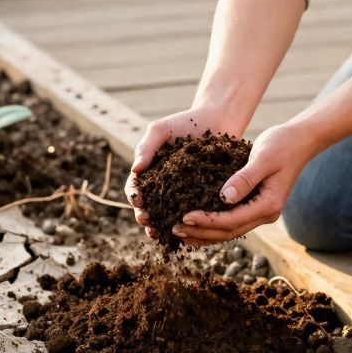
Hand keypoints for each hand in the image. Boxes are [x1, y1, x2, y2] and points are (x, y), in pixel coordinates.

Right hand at [126, 107, 243, 239]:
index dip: (135, 198)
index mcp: (150, 173)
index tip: (138, 202)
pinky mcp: (202, 197)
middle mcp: (163, 187)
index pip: (136, 188)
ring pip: (169, 215)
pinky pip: (193, 212)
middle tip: (148, 223)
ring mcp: (182, 194)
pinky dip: (189, 223)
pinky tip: (190, 229)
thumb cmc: (185, 123)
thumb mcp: (161, 130)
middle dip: (146, 218)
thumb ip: (146, 147)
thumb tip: (134, 170)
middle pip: (150, 207)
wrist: (217, 119)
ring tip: (163, 233)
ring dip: (163, 227)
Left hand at [177, 121, 319, 245]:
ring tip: (180, 232)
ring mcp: (262, 212)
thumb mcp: (262, 158)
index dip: (206, 221)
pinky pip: (232, 221)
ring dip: (205, 233)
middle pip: (229, 231)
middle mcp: (266, 213)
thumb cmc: (282, 145)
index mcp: (268, 205)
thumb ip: (244, 178)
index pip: (232, 220)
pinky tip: (196, 223)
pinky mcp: (256, 205)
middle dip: (201, 232)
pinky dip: (213, 224)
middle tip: (174, 229)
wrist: (300, 141)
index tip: (184, 217)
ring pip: (230, 230)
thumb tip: (224, 198)